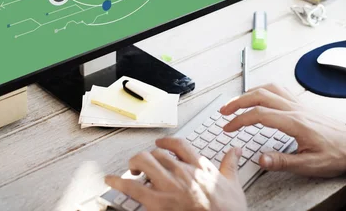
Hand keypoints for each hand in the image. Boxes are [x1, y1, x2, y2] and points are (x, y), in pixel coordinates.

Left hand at [105, 137, 246, 210]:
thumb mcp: (233, 184)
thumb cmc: (228, 210)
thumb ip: (230, 165)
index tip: (161, 143)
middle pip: (157, 153)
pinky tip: (110, 181)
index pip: (179, 144)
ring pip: (144, 162)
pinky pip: (132, 187)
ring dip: (134, 164)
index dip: (166, 141)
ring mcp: (169, 186)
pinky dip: (118, 182)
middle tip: (144, 164)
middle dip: (148, 156)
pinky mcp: (158, 202)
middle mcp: (182, 171)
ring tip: (131, 170)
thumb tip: (235, 150)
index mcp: (199, 166)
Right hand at [219, 84, 345, 177]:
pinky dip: (264, 90)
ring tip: (237, 102)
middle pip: (260, 95)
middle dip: (238, 101)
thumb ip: (283, 161)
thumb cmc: (336, 154)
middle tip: (224, 111)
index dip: (239, 120)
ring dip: (249, 93)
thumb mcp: (310, 164)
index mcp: (294, 122)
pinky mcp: (303, 105)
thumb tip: (260, 158)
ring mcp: (299, 104)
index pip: (259, 114)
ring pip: (269, 89)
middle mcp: (295, 109)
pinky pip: (279, 90)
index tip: (228, 127)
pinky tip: (260, 96)